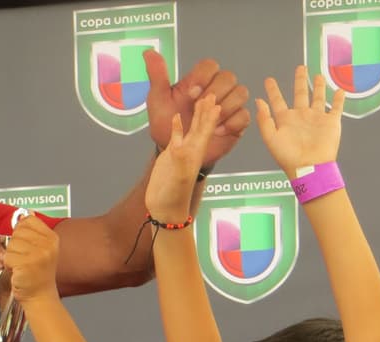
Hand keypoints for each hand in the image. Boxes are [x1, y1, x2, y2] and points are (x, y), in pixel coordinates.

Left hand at [4, 216, 59, 304]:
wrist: (40, 295)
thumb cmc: (38, 273)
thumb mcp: (42, 249)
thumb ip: (33, 232)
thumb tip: (23, 215)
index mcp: (51, 238)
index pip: (28, 221)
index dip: (20, 230)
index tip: (25, 243)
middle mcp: (47, 245)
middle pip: (17, 232)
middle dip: (15, 246)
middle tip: (23, 258)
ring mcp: (38, 255)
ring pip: (11, 244)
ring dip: (11, 256)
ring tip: (21, 265)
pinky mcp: (26, 265)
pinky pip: (7, 257)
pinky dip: (8, 265)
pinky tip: (18, 271)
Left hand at [145, 51, 250, 169]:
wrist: (174, 151)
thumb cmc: (166, 123)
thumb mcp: (158, 99)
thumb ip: (157, 76)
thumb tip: (149, 53)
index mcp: (198, 80)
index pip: (210, 66)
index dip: (203, 77)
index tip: (191, 93)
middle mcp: (216, 89)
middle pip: (228, 77)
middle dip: (215, 92)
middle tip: (201, 107)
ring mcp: (228, 105)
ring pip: (240, 93)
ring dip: (226, 106)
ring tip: (210, 120)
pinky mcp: (236, 122)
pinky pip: (244, 116)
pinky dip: (232, 122)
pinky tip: (218, 130)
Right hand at [146, 96, 220, 223]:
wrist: (164, 210)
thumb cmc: (172, 197)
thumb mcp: (177, 177)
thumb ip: (178, 160)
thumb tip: (180, 145)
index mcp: (195, 153)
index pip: (206, 129)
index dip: (210, 115)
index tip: (215, 98)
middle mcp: (190, 151)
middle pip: (202, 126)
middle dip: (207, 110)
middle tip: (213, 92)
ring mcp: (181, 153)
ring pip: (191, 129)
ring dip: (197, 115)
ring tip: (200, 100)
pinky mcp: (171, 157)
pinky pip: (176, 137)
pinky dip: (177, 127)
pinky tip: (177, 118)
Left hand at [255, 67, 342, 176]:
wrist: (310, 168)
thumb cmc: (289, 157)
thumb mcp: (271, 138)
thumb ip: (264, 120)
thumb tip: (258, 102)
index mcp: (285, 120)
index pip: (277, 101)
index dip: (273, 90)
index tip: (269, 80)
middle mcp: (301, 117)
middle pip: (300, 94)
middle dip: (300, 81)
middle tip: (300, 68)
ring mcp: (316, 119)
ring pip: (318, 97)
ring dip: (319, 87)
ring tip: (318, 76)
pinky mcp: (331, 122)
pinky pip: (336, 108)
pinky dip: (339, 99)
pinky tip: (340, 91)